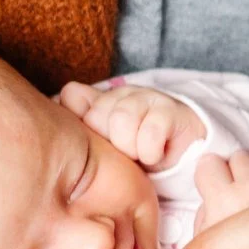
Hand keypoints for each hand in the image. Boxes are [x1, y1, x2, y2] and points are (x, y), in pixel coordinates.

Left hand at [63, 80, 204, 170]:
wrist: (184, 154)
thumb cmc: (138, 153)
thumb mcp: (106, 147)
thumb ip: (84, 122)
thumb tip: (64, 98)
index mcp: (101, 99)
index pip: (73, 96)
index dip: (83, 123)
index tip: (98, 144)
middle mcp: (122, 93)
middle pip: (96, 115)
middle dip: (109, 144)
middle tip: (124, 154)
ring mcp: (147, 97)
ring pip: (122, 120)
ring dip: (131, 149)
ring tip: (140, 156)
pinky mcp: (171, 109)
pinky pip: (149, 133)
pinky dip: (150, 153)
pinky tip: (155, 155)